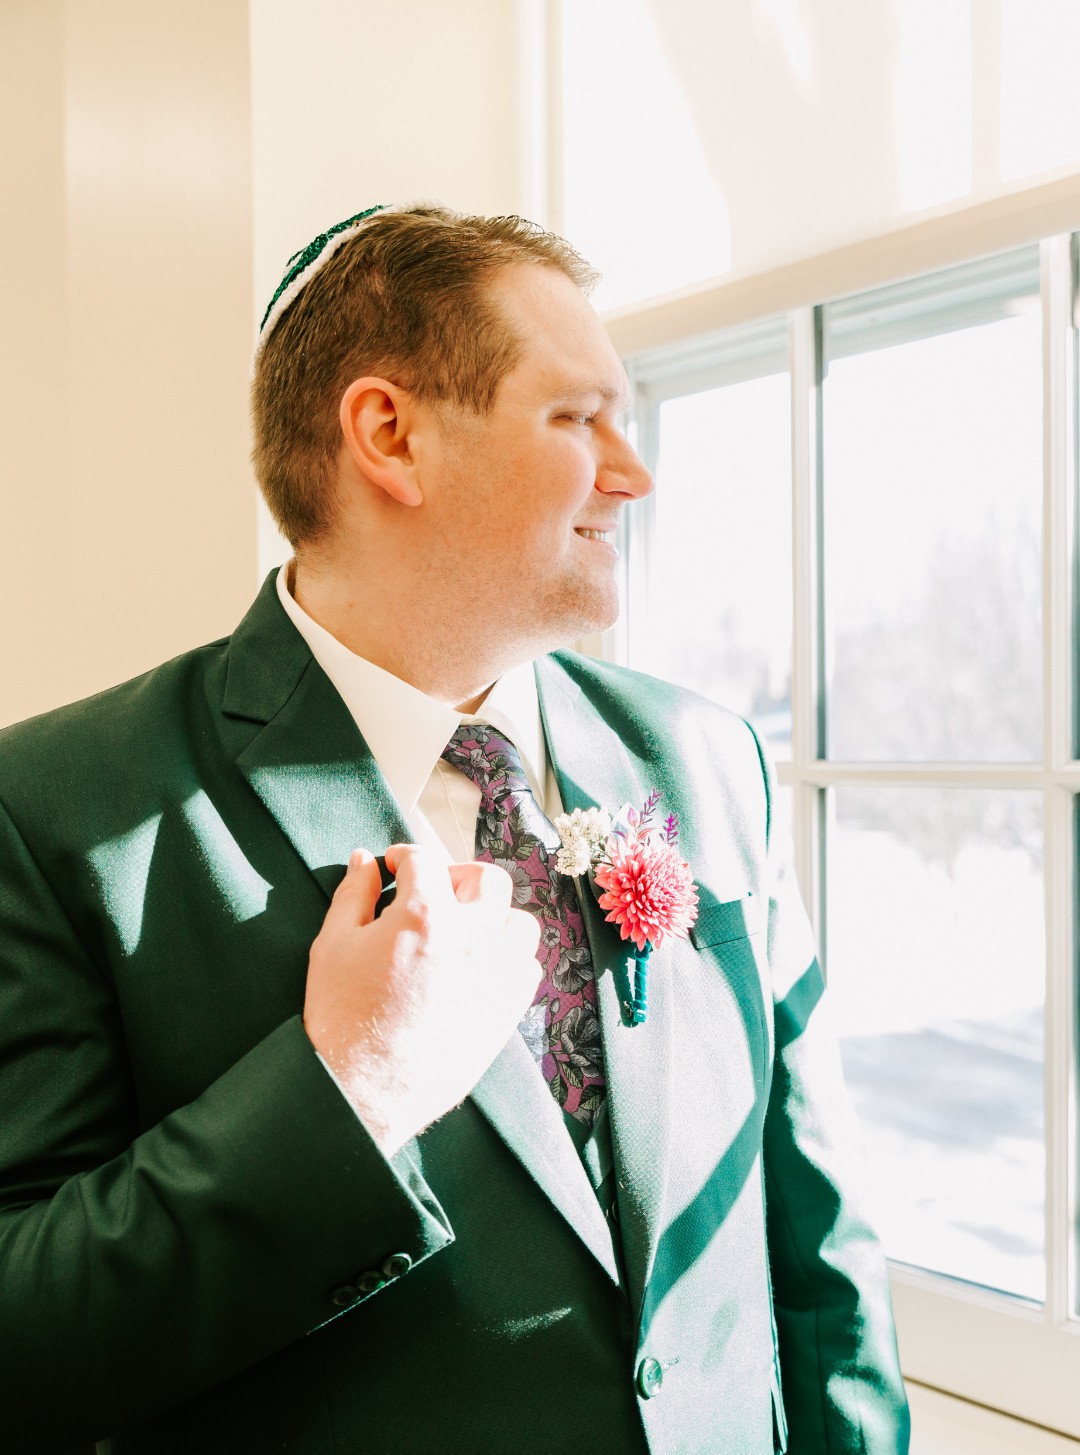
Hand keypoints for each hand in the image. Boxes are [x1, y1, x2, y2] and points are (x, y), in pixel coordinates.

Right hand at [303, 844, 541, 1156]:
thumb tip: (366, 861)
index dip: (405, 856)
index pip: (425, 860)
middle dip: (458, 876)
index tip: (395, 867)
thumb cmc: (341, 1019)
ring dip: (493, 916)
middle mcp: (471, 938)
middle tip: (433, 892)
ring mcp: (496, 975)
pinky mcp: (507, 1011)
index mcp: (425, 915)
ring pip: (518, 922)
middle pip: (488, 879)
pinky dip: (509, 958)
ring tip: (463, 929)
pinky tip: (479, 967)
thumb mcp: (333, 945)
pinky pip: (527, 968)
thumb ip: (354, 895)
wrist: (360, 1092)